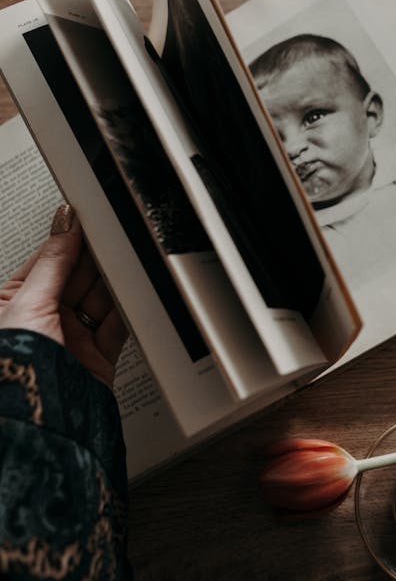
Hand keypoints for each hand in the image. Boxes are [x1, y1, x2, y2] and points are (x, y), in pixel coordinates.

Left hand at [0, 204, 127, 386]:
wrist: (39, 422)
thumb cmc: (13, 370)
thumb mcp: (27, 304)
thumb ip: (53, 262)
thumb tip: (65, 224)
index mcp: (13, 304)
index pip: (47, 262)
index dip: (69, 242)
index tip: (90, 222)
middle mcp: (43, 320)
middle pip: (77, 278)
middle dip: (95, 261)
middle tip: (113, 241)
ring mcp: (71, 339)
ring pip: (100, 299)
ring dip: (113, 284)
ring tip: (126, 265)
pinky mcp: (97, 357)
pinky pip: (117, 325)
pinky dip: (127, 310)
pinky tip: (132, 295)